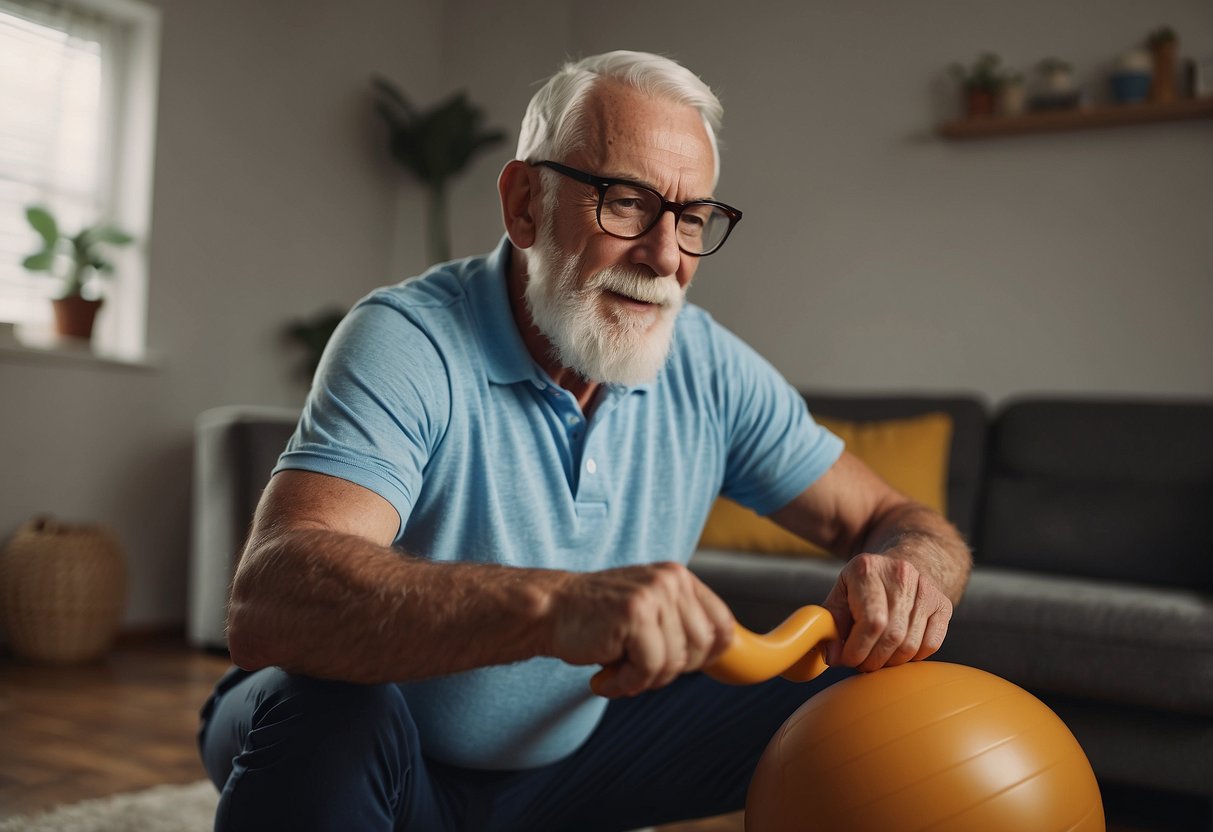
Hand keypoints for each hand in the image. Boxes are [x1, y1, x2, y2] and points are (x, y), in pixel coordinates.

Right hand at [548, 562, 733, 697]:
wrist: (550, 611)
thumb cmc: (596, 620)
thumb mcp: (649, 612)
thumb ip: (681, 625)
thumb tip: (722, 656)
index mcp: (679, 578)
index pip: (723, 626)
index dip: (707, 657)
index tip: (679, 667)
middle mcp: (671, 580)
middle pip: (701, 650)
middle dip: (669, 670)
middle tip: (635, 667)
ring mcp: (654, 594)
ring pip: (675, 663)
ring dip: (643, 679)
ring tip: (617, 669)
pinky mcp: (635, 614)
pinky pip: (649, 669)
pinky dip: (626, 683)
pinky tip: (605, 677)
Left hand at [821, 553, 951, 672]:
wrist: (900, 565)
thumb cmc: (865, 585)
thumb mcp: (841, 593)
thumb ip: (832, 623)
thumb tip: (832, 656)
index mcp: (868, 569)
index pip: (871, 621)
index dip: (859, 648)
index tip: (849, 659)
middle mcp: (901, 575)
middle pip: (892, 636)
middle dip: (873, 659)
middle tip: (862, 664)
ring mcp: (926, 588)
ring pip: (911, 644)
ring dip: (891, 662)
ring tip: (877, 658)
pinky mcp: (943, 603)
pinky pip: (931, 644)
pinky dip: (913, 657)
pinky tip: (898, 652)